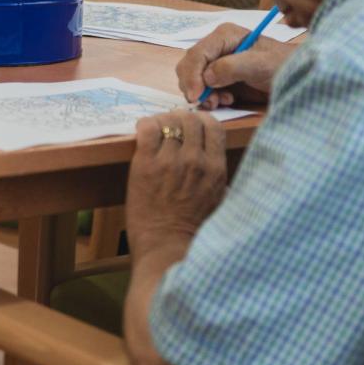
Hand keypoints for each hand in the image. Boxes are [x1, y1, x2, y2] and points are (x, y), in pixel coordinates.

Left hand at [126, 110, 227, 257]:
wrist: (166, 246)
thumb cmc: (193, 229)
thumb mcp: (220, 201)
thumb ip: (219, 178)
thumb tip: (217, 162)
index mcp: (216, 168)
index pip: (214, 126)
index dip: (202, 120)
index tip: (193, 124)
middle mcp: (195, 160)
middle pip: (190, 120)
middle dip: (181, 118)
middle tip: (171, 125)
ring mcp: (170, 161)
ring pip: (169, 121)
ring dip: (162, 120)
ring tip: (157, 128)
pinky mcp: (145, 163)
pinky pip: (146, 128)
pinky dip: (145, 124)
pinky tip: (143, 131)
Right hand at [175, 23, 291, 108]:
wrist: (297, 77)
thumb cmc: (282, 66)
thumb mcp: (260, 64)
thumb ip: (231, 67)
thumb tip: (207, 78)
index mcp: (224, 35)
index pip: (197, 54)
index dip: (192, 76)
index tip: (195, 96)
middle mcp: (216, 46)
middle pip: (189, 66)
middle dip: (195, 85)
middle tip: (210, 102)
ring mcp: (217, 61)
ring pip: (193, 78)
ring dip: (203, 93)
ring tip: (222, 101)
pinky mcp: (220, 77)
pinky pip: (203, 88)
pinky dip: (209, 97)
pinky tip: (226, 100)